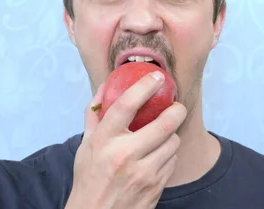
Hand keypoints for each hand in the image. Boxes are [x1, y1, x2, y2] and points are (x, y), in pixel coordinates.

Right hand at [65, 71, 186, 208]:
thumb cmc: (90, 177)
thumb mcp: (86, 145)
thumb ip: (95, 115)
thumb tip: (105, 87)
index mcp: (104, 141)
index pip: (126, 105)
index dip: (144, 86)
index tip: (156, 77)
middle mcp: (124, 155)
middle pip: (164, 123)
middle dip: (176, 110)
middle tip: (177, 106)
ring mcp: (143, 173)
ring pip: (173, 142)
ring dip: (171, 136)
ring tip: (161, 137)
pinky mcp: (156, 187)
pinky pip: (172, 161)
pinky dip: (168, 155)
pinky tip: (156, 157)